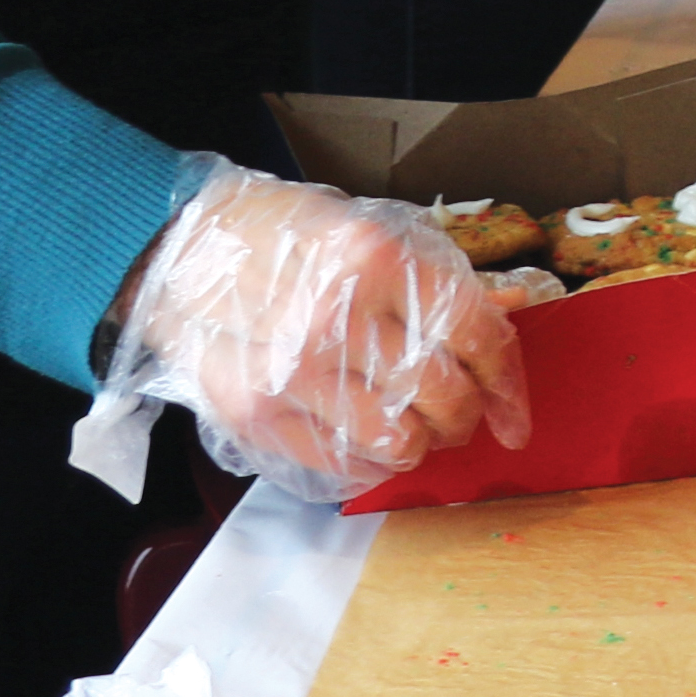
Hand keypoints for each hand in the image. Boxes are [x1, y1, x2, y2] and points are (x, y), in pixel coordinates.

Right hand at [94, 163, 527, 500]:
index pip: (476, 335)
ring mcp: (293, 371)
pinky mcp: (257, 413)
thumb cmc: (285, 235)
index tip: (514, 416)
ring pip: (399, 442)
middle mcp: (338, 317)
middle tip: (457, 417)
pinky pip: (342, 465)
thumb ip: (442, 277)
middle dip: (465, 419)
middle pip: (445, 396)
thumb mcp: (370, 231)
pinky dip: (371, 465)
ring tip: (411, 429)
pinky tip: (369, 444)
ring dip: (419, 445)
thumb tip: (514, 309)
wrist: (181, 251)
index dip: (508, 385)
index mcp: (378, 260)